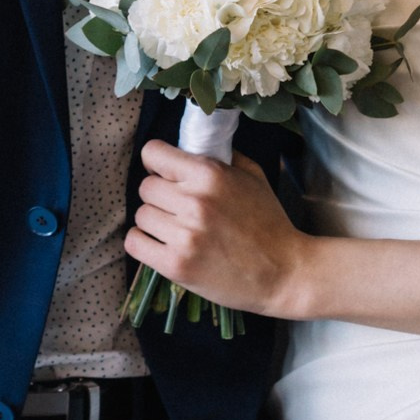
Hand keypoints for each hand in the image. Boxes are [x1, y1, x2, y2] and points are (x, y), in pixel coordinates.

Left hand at [128, 141, 307, 318]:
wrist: (284, 272)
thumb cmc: (269, 223)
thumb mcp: (253, 177)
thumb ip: (222, 157)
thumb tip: (192, 146)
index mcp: (210, 174)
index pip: (153, 154)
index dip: (157, 163)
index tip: (164, 173)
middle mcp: (194, 201)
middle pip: (145, 187)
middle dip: (159, 195)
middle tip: (177, 207)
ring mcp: (184, 235)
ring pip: (141, 215)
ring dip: (154, 221)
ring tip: (176, 229)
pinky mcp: (176, 265)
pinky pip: (135, 243)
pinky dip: (144, 243)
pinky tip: (162, 244)